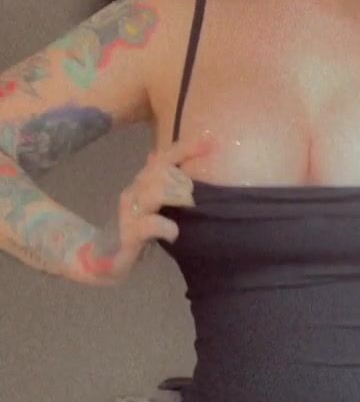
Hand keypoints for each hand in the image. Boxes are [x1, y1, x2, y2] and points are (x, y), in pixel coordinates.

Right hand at [85, 136, 213, 284]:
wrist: (107, 257)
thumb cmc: (137, 229)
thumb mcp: (154, 204)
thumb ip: (164, 182)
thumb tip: (162, 154)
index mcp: (144, 182)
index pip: (164, 157)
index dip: (186, 148)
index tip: (211, 143)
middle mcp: (135, 191)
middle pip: (161, 171)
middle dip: (183, 180)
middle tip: (196, 198)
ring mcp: (129, 212)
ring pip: (155, 191)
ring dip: (178, 197)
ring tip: (190, 209)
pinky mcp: (129, 234)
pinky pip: (150, 224)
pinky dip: (166, 227)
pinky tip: (174, 233)